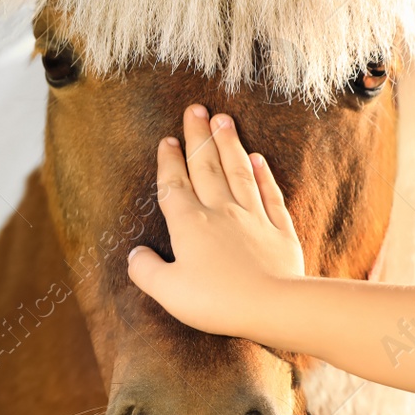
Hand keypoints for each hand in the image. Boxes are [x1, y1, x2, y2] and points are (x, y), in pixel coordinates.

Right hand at [127, 105, 304, 337]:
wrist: (272, 306)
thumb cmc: (216, 300)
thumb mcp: (168, 291)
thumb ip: (146, 271)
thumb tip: (134, 255)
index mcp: (190, 224)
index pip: (175, 185)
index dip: (169, 162)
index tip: (168, 141)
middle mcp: (220, 212)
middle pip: (206, 167)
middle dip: (198, 137)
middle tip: (195, 109)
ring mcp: (252, 218)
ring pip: (238, 172)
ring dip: (229, 144)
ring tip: (224, 119)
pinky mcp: (279, 231)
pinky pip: (269, 195)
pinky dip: (263, 175)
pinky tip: (258, 160)